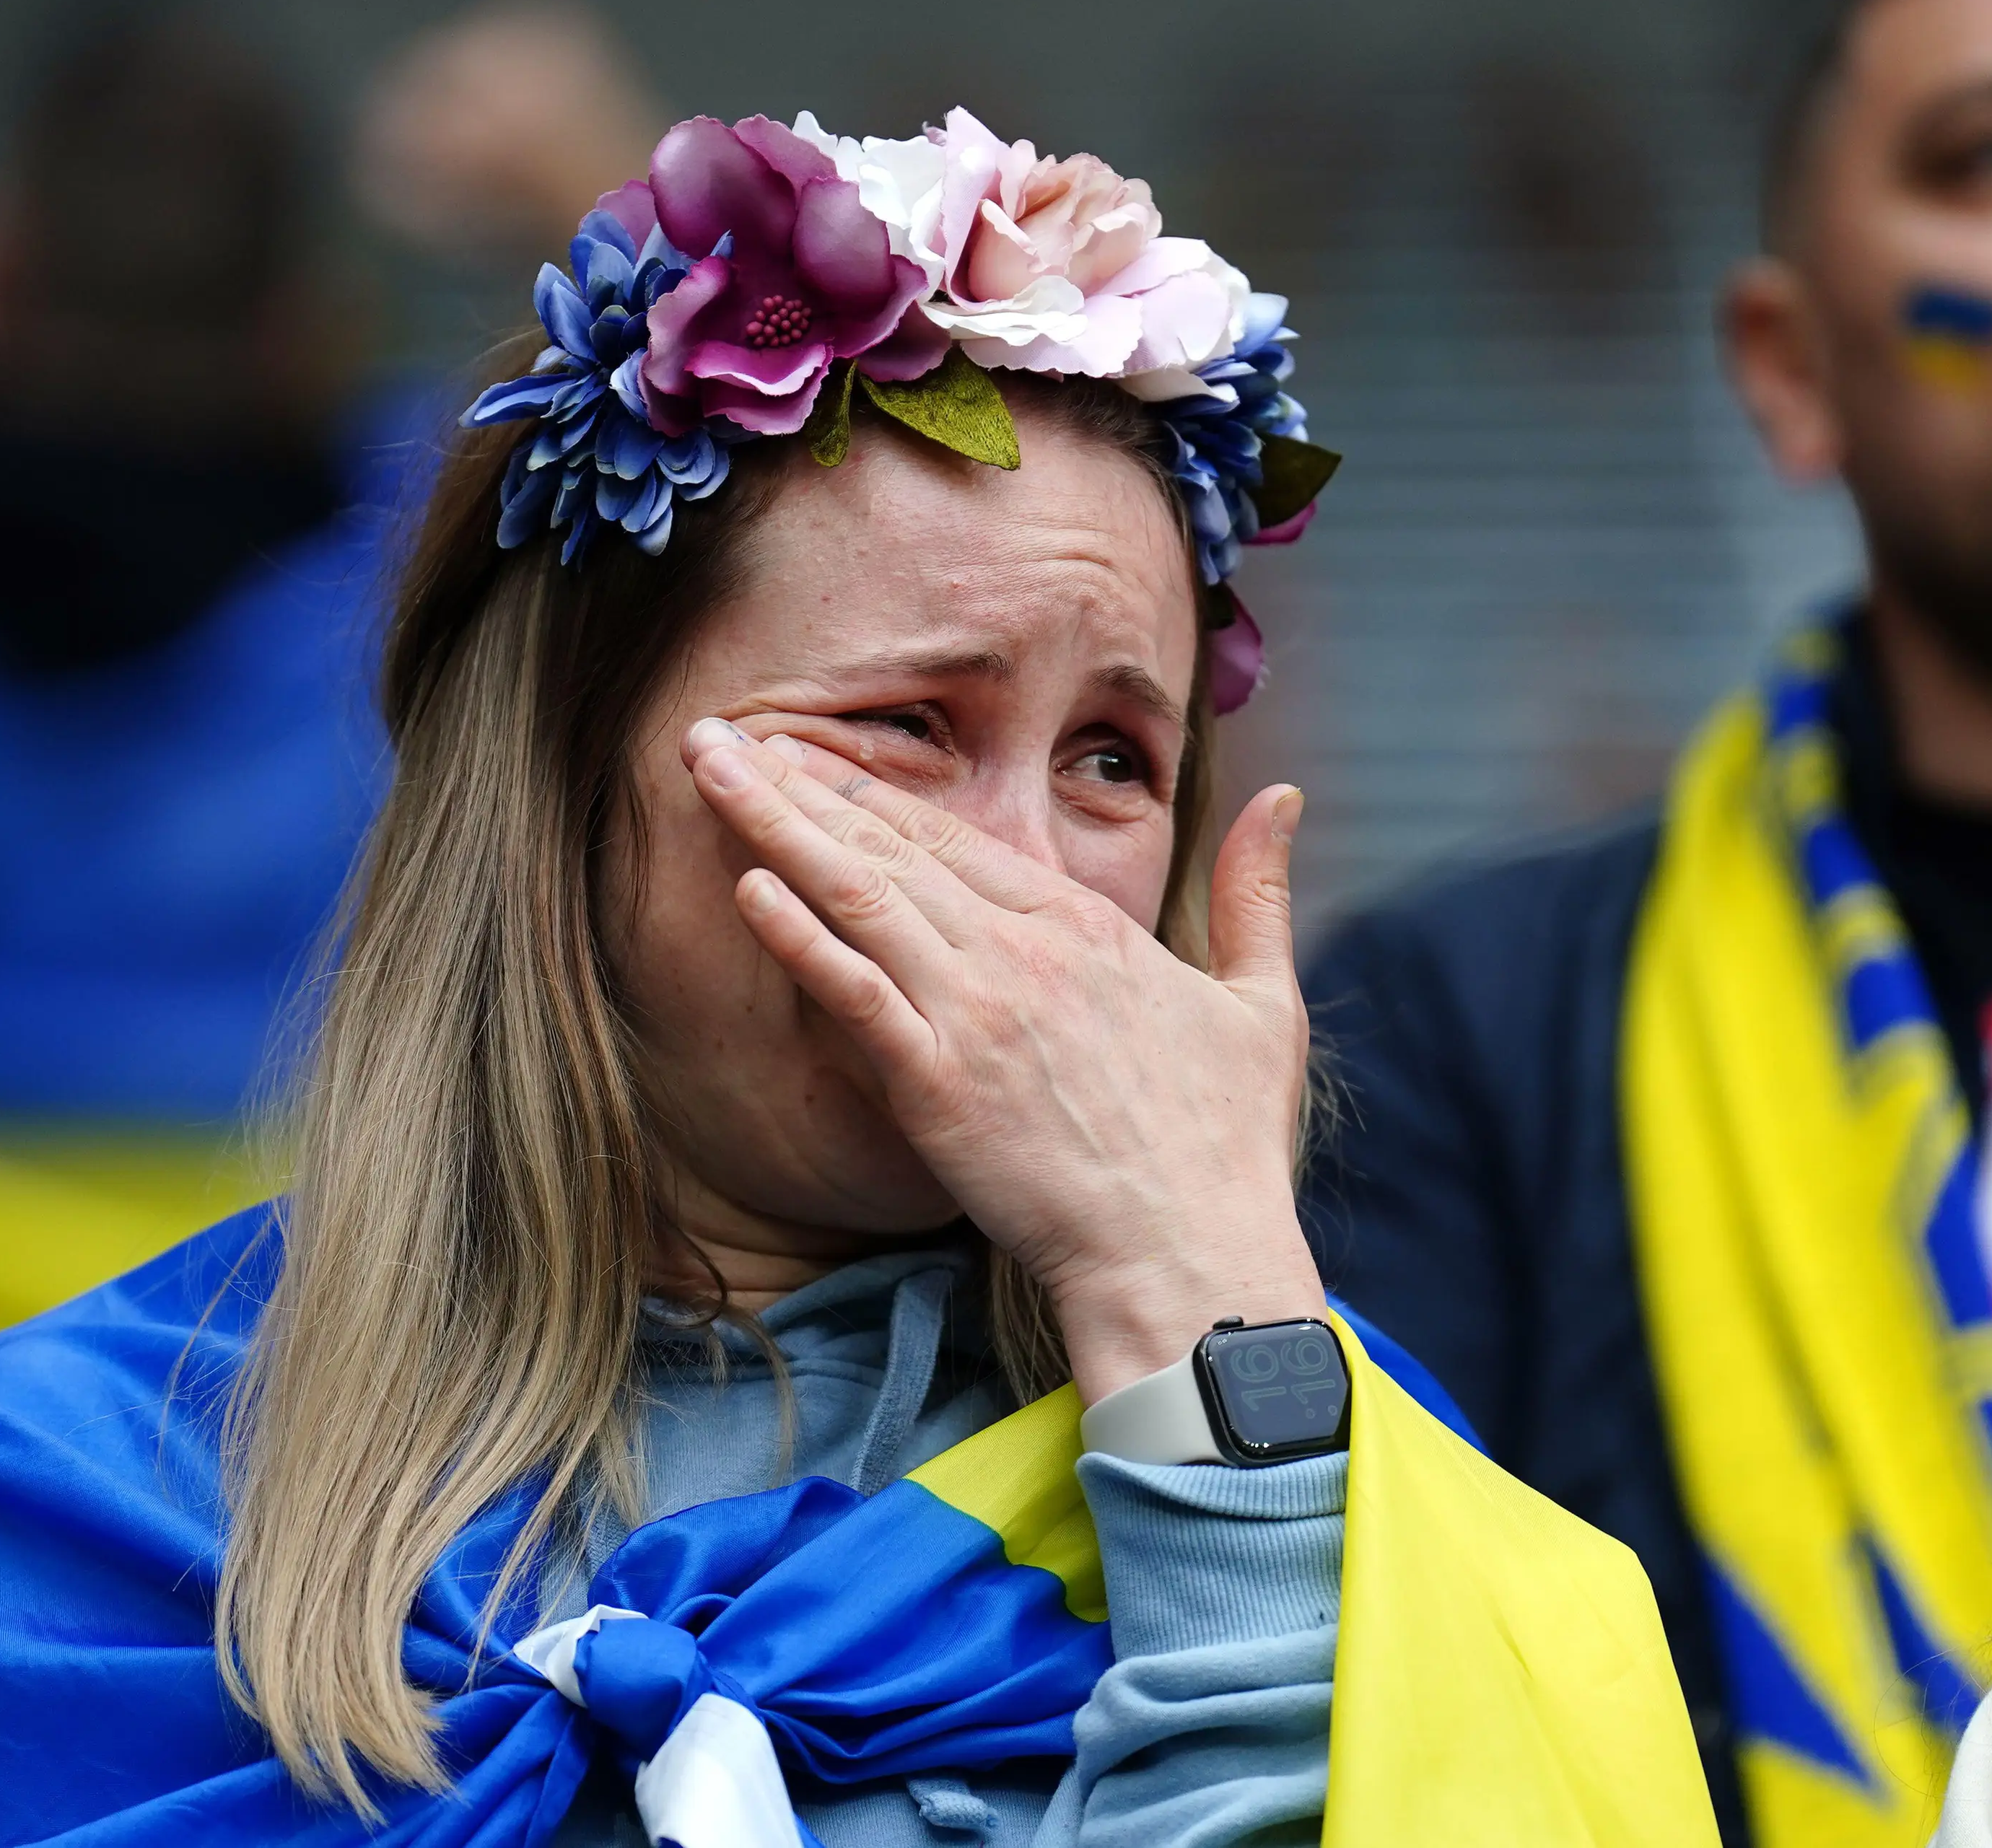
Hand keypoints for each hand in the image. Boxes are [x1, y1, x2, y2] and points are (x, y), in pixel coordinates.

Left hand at [682, 719, 1324, 1401]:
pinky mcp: (938, 1085)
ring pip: (860, 897)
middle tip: (721, 734)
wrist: (1191, 1256)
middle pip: (894, 848)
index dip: (878, 790)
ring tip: (706, 769)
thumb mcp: (1265, 1003)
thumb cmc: (1229, 1147)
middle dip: (801, 785)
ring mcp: (977, 1014)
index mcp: (1090, 929)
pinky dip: (798, 936)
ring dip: (775, 826)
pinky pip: (854, 993)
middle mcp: (1026, 953)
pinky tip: (746, 883)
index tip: (814, 754)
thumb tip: (1285, 797)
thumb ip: (1258, 892)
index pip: (963, 837)